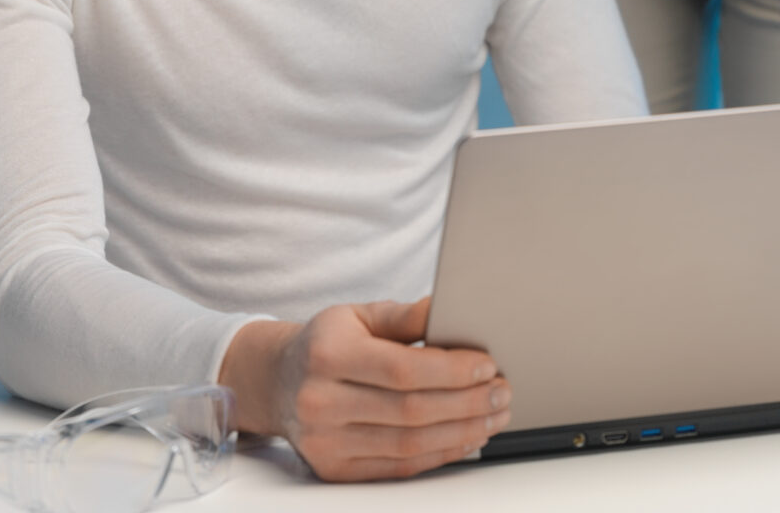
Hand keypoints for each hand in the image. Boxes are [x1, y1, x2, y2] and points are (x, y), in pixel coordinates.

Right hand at [219, 298, 511, 481]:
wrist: (278, 381)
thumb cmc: (326, 342)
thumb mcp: (359, 314)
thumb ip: (405, 316)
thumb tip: (451, 309)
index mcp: (329, 355)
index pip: (402, 369)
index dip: (451, 370)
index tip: (487, 364)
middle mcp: (321, 401)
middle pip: (410, 411)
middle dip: (466, 403)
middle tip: (501, 391)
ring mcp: (326, 442)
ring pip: (408, 445)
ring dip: (461, 432)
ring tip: (493, 415)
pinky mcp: (334, 469)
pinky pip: (398, 467)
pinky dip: (439, 455)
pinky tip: (466, 438)